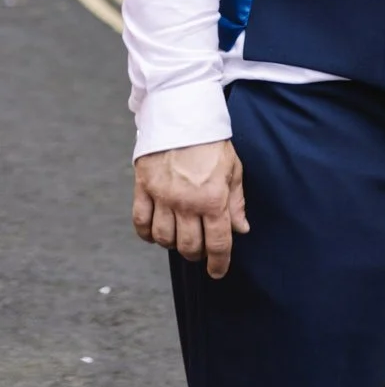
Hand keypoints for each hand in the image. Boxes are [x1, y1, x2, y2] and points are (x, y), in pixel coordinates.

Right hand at [133, 140, 248, 280]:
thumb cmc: (211, 142)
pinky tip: (156, 233)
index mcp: (213, 198)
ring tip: (180, 237)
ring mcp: (162, 197)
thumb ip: (236, 201)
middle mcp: (187, 203)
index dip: (219, 263)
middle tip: (200, 249)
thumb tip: (241, 229)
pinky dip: (147, 235)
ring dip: (173, 244)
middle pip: (188, 246)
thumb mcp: (233, 168)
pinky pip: (141, 224)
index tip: (218, 272)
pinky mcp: (143, 189)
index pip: (217, 243)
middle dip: (197, 254)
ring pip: (164, 239)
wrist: (182, 114)